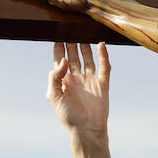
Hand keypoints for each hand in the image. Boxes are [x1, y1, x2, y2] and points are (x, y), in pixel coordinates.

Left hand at [49, 42, 112, 157]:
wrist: (87, 130)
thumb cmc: (68, 116)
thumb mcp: (53, 96)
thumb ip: (55, 76)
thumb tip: (64, 59)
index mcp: (63, 80)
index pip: (60, 59)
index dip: (58, 47)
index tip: (56, 33)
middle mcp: (76, 77)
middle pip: (74, 55)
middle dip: (72, 42)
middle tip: (71, 27)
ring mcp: (90, 80)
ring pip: (88, 58)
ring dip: (86, 46)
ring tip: (84, 31)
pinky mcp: (103, 84)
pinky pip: (104, 67)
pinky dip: (103, 56)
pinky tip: (101, 45)